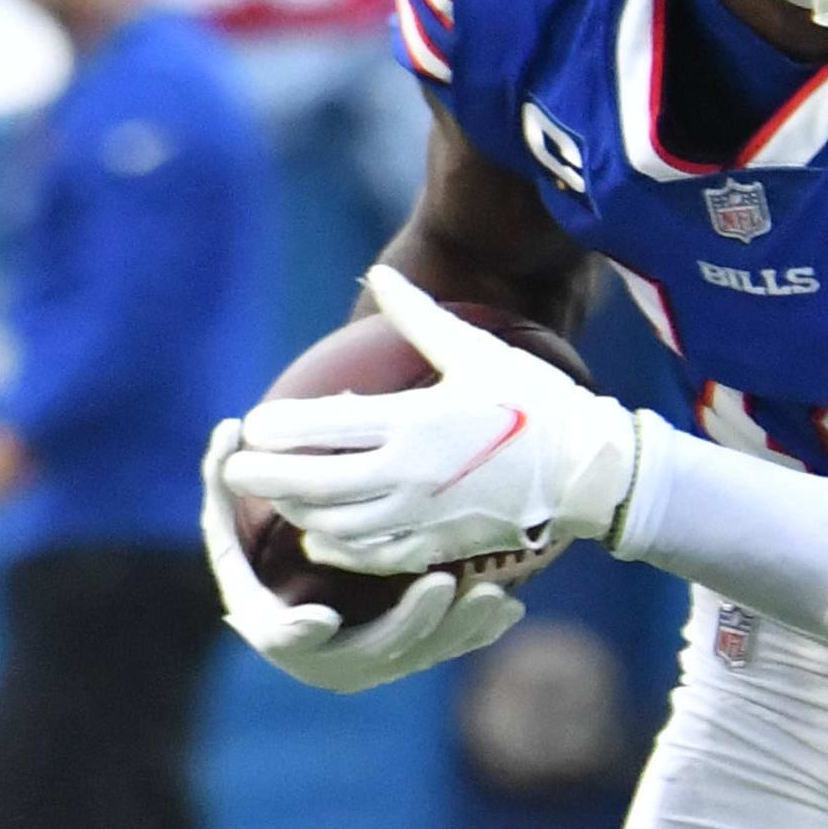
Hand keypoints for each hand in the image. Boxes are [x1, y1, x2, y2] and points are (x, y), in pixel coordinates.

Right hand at [199, 419, 520, 692]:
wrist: (292, 624)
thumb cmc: (260, 565)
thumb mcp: (232, 529)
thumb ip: (223, 487)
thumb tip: (229, 429)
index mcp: (271, 629)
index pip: (282, 636)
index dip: (297, 632)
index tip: (320, 617)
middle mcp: (321, 663)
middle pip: (370, 652)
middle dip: (408, 621)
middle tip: (439, 585)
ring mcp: (368, 669)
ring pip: (419, 656)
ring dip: (456, 627)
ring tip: (490, 594)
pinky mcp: (403, 664)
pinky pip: (443, 652)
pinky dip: (475, 633)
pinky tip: (510, 607)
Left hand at [222, 267, 640, 575]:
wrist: (589, 471)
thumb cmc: (535, 402)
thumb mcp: (476, 351)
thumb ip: (418, 316)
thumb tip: (380, 271)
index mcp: (413, 421)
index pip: (319, 430)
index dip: (274, 431)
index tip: (253, 426)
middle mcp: (409, 474)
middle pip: (311, 485)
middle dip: (263, 477)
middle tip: (237, 468)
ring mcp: (422, 516)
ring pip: (333, 526)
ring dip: (296, 512)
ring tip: (278, 496)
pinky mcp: (438, 545)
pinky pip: (370, 557)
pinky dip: (336, 549)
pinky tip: (320, 538)